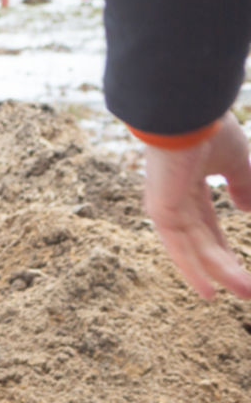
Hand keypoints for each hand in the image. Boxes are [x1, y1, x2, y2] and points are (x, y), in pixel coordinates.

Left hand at [141, 114, 250, 299]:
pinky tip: (213, 288)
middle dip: (222, 266)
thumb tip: (248, 210)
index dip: (222, 248)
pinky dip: (198, 267)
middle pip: (199, 242)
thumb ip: (242, 185)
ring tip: (244, 293)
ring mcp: (163, 203)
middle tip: (246, 292)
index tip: (240, 271)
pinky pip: (181, 244)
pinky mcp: (160, 207)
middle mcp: (171, 198)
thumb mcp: (235, 162)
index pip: (205, 226)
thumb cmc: (209, 128)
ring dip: (219, 272)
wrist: (188, 109)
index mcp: (186, 186)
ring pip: (193, 248)